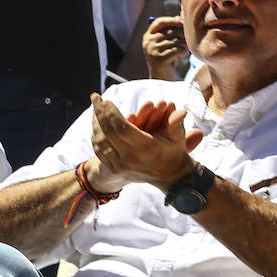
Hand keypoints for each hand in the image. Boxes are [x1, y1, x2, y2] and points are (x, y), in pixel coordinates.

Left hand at [86, 95, 203, 192]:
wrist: (171, 177)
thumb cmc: (174, 152)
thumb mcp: (178, 137)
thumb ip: (176, 122)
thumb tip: (182, 111)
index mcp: (145, 148)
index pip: (121, 128)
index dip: (112, 113)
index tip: (107, 100)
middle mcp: (130, 158)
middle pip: (107, 133)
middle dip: (100, 113)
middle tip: (95, 98)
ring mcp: (121, 166)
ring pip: (100, 142)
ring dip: (95, 123)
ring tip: (95, 109)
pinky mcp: (116, 169)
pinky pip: (99, 151)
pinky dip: (96, 136)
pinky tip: (96, 125)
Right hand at [142, 16, 188, 79]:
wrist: (163, 80)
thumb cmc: (168, 60)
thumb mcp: (167, 44)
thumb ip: (171, 30)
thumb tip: (181, 15)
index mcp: (148, 37)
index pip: (160, 22)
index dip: (173, 20)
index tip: (183, 23)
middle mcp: (148, 42)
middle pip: (171, 31)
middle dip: (183, 36)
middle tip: (186, 43)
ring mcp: (152, 50)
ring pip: (176, 41)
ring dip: (184, 46)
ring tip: (183, 51)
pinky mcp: (159, 59)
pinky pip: (178, 50)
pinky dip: (183, 53)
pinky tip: (181, 57)